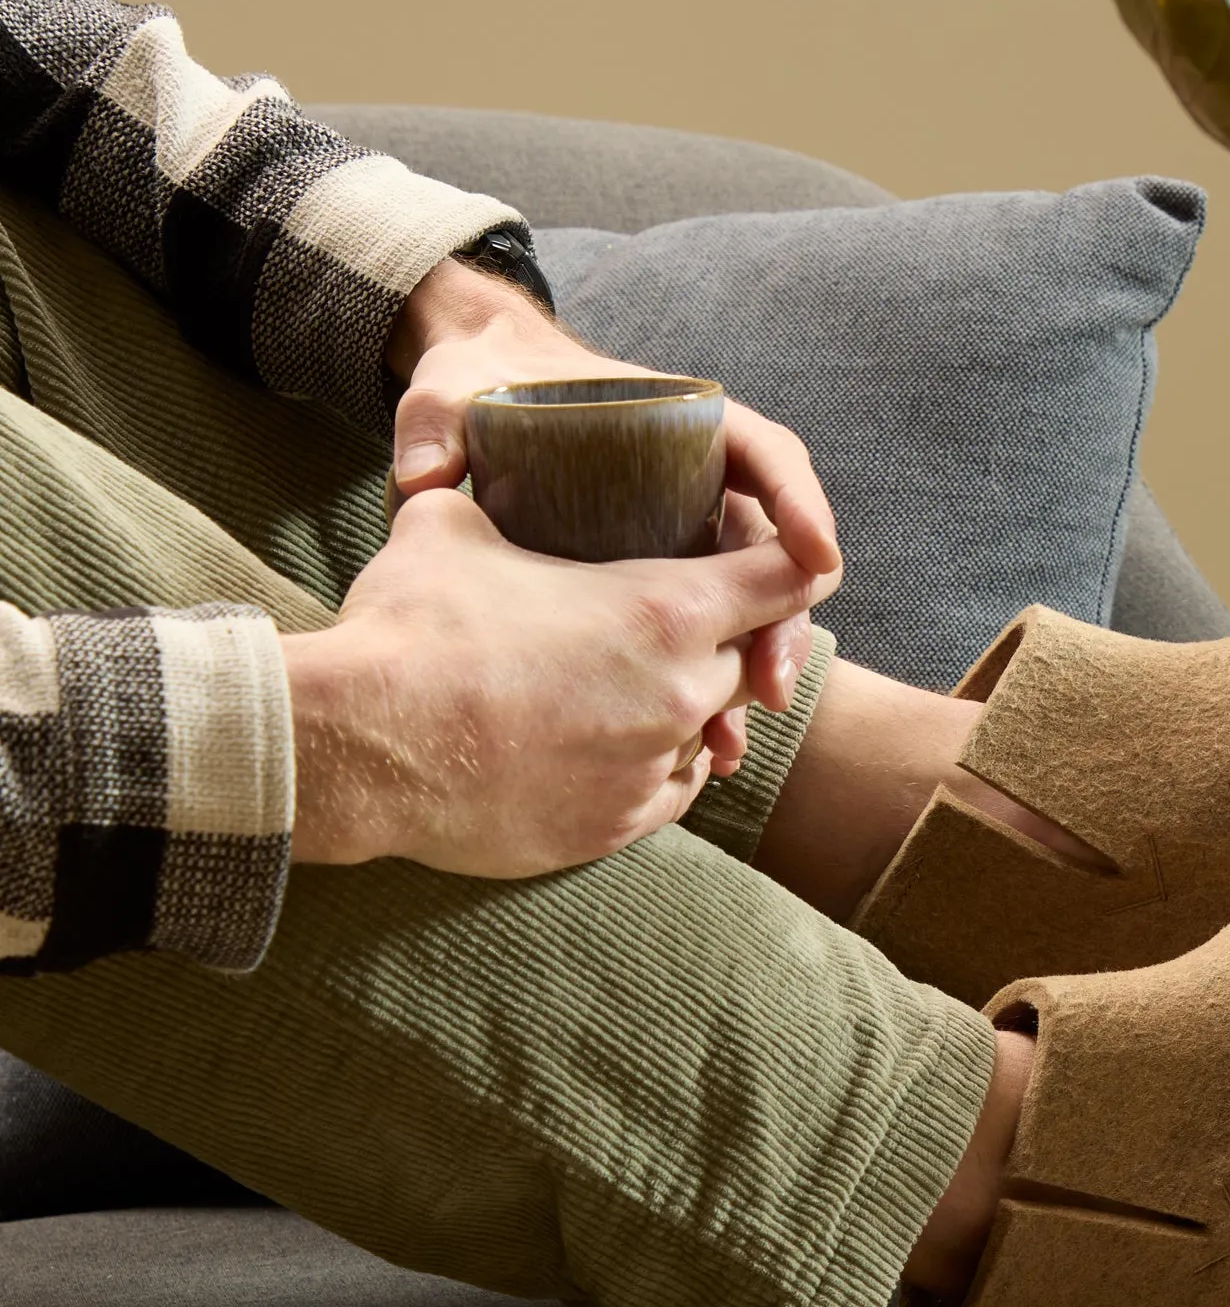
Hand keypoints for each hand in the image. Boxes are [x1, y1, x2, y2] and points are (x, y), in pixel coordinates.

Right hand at [283, 487, 834, 875]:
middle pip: (747, 662)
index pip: (785, 577)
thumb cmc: (409, 628)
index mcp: (665, 610)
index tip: (788, 563)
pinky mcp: (619, 827)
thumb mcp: (452, 528)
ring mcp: (653, 768)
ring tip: (625, 688)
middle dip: (724, 642)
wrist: (359, 747)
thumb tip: (468, 479)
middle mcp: (681, 694)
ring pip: (708, 733)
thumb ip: (497, 503)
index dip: (792, 564)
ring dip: (684, 710)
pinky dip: (654, 766)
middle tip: (678, 624)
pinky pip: (670, 791)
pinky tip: (611, 745)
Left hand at [385, 259, 841, 755]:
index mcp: (677, 425)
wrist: (471, 408)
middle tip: (771, 684)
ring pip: (743, 613)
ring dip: (747, 678)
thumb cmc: (479, 388)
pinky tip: (697, 751)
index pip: (765, 455)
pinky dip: (706, 696)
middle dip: (782, 624)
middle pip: (767, 555)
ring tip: (728, 742)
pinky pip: (703, 642)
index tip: (817, 559)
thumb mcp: (452, 392)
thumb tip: (427, 478)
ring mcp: (680, 542)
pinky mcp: (657, 590)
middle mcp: (694, 487)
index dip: (800, 505)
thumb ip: (437, 425)